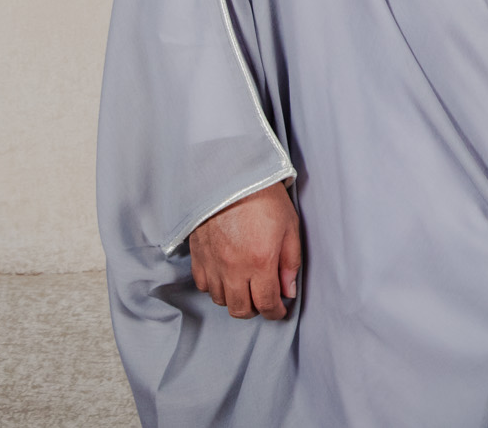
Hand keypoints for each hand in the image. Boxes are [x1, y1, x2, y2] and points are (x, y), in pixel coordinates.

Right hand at [187, 182, 300, 319]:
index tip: (280, 310)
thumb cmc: (264, 197)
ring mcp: (212, 264)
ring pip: (221, 300)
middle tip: (264, 300)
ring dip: (235, 299)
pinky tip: (227, 276)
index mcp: (260, 262)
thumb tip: (288, 290)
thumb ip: (290, 262)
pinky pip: (204, 285)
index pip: (266, 303)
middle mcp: (233, 268)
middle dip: (255, 310)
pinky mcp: (197, 256)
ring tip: (247, 286)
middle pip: (240, 310)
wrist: (229, 176)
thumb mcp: (289, 227)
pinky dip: (216, 287)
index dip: (275, 312)